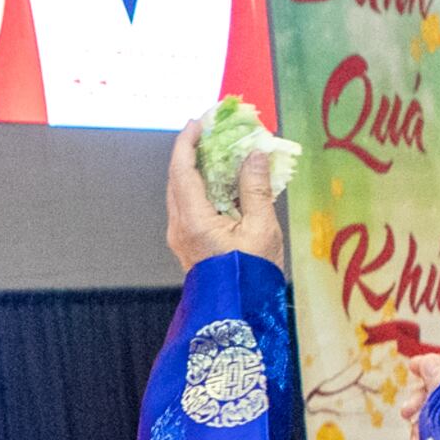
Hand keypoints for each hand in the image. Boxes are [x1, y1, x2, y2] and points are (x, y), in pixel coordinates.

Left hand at [168, 120, 285, 267]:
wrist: (238, 318)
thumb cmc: (251, 277)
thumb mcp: (262, 229)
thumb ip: (256, 189)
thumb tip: (254, 156)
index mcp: (193, 220)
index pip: (181, 169)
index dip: (188, 142)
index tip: (200, 122)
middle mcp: (179, 226)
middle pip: (178, 177)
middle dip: (193, 151)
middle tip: (213, 131)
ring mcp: (180, 236)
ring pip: (182, 191)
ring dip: (197, 168)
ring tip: (220, 151)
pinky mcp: (187, 243)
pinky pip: (189, 205)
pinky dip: (202, 187)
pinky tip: (222, 181)